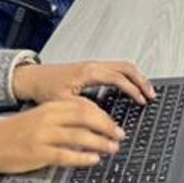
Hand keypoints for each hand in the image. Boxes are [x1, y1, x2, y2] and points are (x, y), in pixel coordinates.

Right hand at [0, 98, 126, 181]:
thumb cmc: (10, 134)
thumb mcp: (37, 117)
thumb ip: (60, 118)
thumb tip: (87, 124)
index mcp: (49, 107)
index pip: (84, 106)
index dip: (104, 115)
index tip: (115, 123)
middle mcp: (48, 118)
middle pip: (86, 118)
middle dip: (107, 127)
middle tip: (119, 135)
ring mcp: (43, 136)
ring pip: (80, 137)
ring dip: (100, 143)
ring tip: (111, 148)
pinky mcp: (38, 154)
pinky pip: (66, 155)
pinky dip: (83, 158)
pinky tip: (93, 160)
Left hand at [12, 58, 153, 105]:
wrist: (31, 78)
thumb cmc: (44, 88)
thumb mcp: (63, 102)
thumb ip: (84, 109)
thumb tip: (103, 117)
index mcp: (89, 72)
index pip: (119, 78)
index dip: (133, 90)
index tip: (141, 101)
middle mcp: (93, 65)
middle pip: (126, 67)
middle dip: (141, 81)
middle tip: (151, 94)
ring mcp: (93, 65)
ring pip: (122, 66)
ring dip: (136, 77)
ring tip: (145, 90)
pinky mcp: (91, 69)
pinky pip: (116, 68)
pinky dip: (127, 76)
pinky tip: (129, 87)